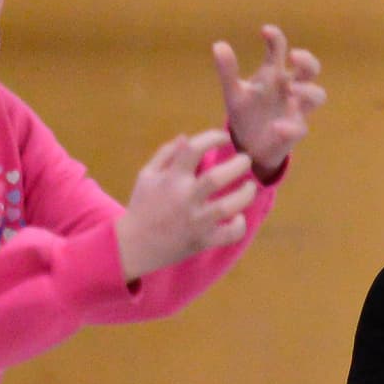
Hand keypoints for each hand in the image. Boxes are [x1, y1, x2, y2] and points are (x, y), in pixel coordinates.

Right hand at [118, 134, 257, 281]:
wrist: (134, 246)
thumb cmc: (142, 206)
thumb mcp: (147, 176)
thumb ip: (166, 154)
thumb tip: (187, 137)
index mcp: (170, 179)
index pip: (193, 149)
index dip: (212, 137)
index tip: (225, 137)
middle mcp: (184, 199)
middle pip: (216, 178)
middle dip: (238, 165)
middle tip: (245, 160)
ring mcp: (195, 222)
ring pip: (227, 207)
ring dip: (245, 194)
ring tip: (250, 187)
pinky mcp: (202, 241)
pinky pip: (228, 235)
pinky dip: (238, 226)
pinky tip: (237, 216)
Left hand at [213, 26, 326, 179]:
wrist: (249, 146)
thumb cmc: (246, 112)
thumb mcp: (234, 92)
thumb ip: (228, 70)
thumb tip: (218, 44)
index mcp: (273, 74)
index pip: (279, 49)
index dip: (276, 38)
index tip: (265, 30)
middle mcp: (290, 88)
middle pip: (311, 68)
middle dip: (307, 60)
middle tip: (293, 56)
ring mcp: (296, 109)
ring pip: (317, 96)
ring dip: (308, 91)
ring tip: (292, 90)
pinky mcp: (295, 131)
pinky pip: (300, 128)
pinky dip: (290, 127)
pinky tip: (277, 127)